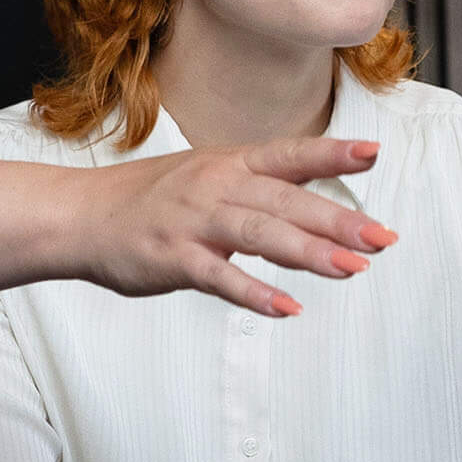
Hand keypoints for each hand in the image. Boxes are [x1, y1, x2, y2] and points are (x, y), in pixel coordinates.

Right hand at [66, 137, 395, 316]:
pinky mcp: (172, 258)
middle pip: (285, 201)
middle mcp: (215, 186)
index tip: (373, 154)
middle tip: (383, 239)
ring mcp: (193, 221)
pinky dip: (254, 292)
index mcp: (228, 163)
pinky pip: (218, 277)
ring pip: (259, 234)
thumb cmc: (150, 200)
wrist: (78, 216)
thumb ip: (260, 187)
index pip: (288, 155)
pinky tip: (288, 307)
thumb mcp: (207, 176)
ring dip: (308, 252)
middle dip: (338, 220)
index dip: (331, 154)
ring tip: (352, 268)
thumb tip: (318, 196)